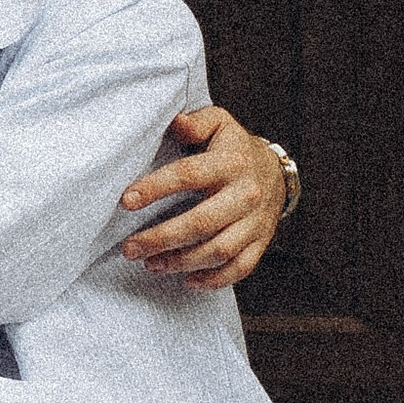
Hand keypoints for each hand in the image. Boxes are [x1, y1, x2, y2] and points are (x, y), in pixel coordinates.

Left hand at [118, 107, 287, 287]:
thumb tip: (175, 122)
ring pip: (218, 251)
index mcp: (231, 162)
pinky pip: (239, 268)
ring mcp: (256, 221)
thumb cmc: (233, 147)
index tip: (127, 200)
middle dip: (161, 238)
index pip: (189, 175)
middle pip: (202, 222)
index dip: (156, 188)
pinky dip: (213, 280)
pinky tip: (187, 280)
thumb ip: (194, 123)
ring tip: (150, 263)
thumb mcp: (217, 123)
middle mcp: (246, 194)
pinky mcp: (261, 242)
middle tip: (130, 248)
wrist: (276, 171)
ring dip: (181, 262)